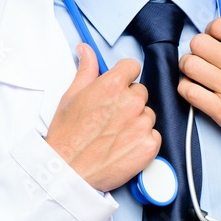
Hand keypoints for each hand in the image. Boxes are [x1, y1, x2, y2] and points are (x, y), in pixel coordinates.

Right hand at [45, 44, 160, 191]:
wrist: (68, 171)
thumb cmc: (67, 136)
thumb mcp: (71, 96)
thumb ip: (86, 70)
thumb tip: (86, 50)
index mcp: (112, 85)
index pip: (132, 67)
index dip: (124, 78)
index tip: (119, 87)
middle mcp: (131, 102)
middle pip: (140, 92)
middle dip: (129, 102)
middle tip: (110, 118)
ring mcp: (142, 124)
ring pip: (148, 115)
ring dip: (137, 122)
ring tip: (115, 135)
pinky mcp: (150, 145)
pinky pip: (154, 136)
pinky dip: (143, 141)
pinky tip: (124, 146)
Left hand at [177, 17, 220, 150]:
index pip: (218, 25)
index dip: (211, 32)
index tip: (213, 40)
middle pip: (198, 43)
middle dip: (198, 49)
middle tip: (203, 58)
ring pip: (189, 65)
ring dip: (189, 68)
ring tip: (196, 74)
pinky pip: (188, 91)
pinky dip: (186, 89)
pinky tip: (196, 90)